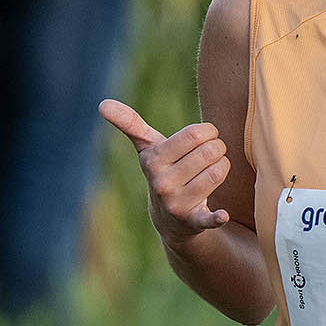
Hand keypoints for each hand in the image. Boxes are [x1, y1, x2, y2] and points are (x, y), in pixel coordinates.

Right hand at [99, 99, 229, 243]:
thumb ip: (130, 123)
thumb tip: (103, 104)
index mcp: (153, 160)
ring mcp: (176, 204)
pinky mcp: (192, 222)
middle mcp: (162, 183)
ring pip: (218, 172)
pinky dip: (216, 217)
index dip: (208, 132)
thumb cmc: (163, 170)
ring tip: (213, 171)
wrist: (169, 217)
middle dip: (218, 149)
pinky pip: (208, 218)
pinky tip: (222, 215)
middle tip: (211, 154)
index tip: (206, 136)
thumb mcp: (147, 148)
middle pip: (210, 152)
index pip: (195, 134)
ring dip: (223, 168)